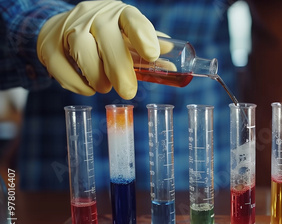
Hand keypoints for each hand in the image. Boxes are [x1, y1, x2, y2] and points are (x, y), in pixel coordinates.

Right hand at [37, 0, 160, 99]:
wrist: (62, 27)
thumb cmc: (105, 36)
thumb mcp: (128, 38)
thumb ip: (148, 51)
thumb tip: (172, 67)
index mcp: (118, 14)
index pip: (132, 20)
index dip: (143, 36)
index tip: (152, 55)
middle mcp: (93, 16)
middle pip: (108, 39)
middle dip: (120, 70)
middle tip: (128, 92)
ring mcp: (68, 28)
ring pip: (83, 52)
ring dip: (97, 76)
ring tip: (105, 87)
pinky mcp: (48, 45)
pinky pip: (61, 68)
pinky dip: (77, 84)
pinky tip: (88, 88)